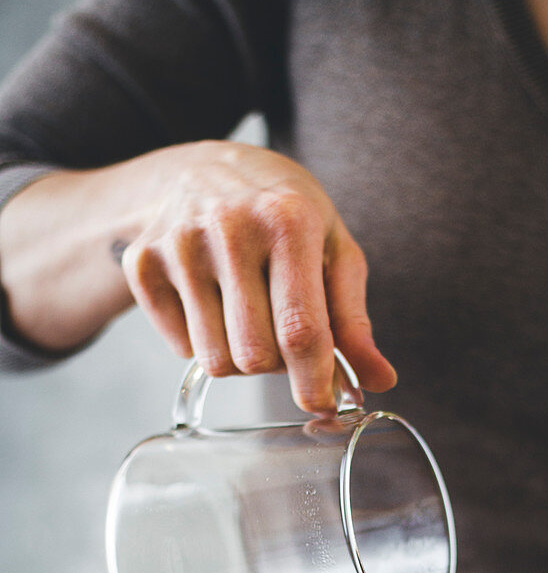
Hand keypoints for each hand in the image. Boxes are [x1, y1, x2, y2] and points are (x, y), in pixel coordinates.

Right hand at [121, 141, 395, 413]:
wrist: (204, 168)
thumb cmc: (283, 215)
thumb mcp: (332, 250)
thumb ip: (354, 320)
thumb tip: (380, 380)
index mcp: (287, 220)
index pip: (300, 329)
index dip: (313, 381)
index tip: (322, 405)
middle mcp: (229, 228)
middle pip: (256, 357)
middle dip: (278, 365)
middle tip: (283, 333)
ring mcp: (179, 245)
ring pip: (216, 361)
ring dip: (240, 358)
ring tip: (249, 315)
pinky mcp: (142, 264)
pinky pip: (182, 349)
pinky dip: (203, 341)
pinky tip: (212, 302)